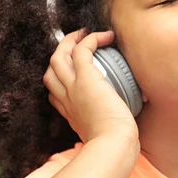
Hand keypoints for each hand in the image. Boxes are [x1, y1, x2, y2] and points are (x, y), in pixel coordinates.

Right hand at [43, 29, 137, 143]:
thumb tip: (126, 122)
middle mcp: (66, 99)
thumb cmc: (115, 143)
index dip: (60, 81)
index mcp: (70, 113)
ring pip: (59, 56)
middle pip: (51, 71)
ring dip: (70, 41)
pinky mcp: (85, 78)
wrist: (113, 143)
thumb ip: (108, 126)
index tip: (73, 76)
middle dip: (60, 54)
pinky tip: (106, 36)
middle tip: (75, 43)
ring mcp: (72, 87)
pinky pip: (82, 49)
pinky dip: (92, 39)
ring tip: (85, 33)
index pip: (55, 94)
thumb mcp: (104, 134)